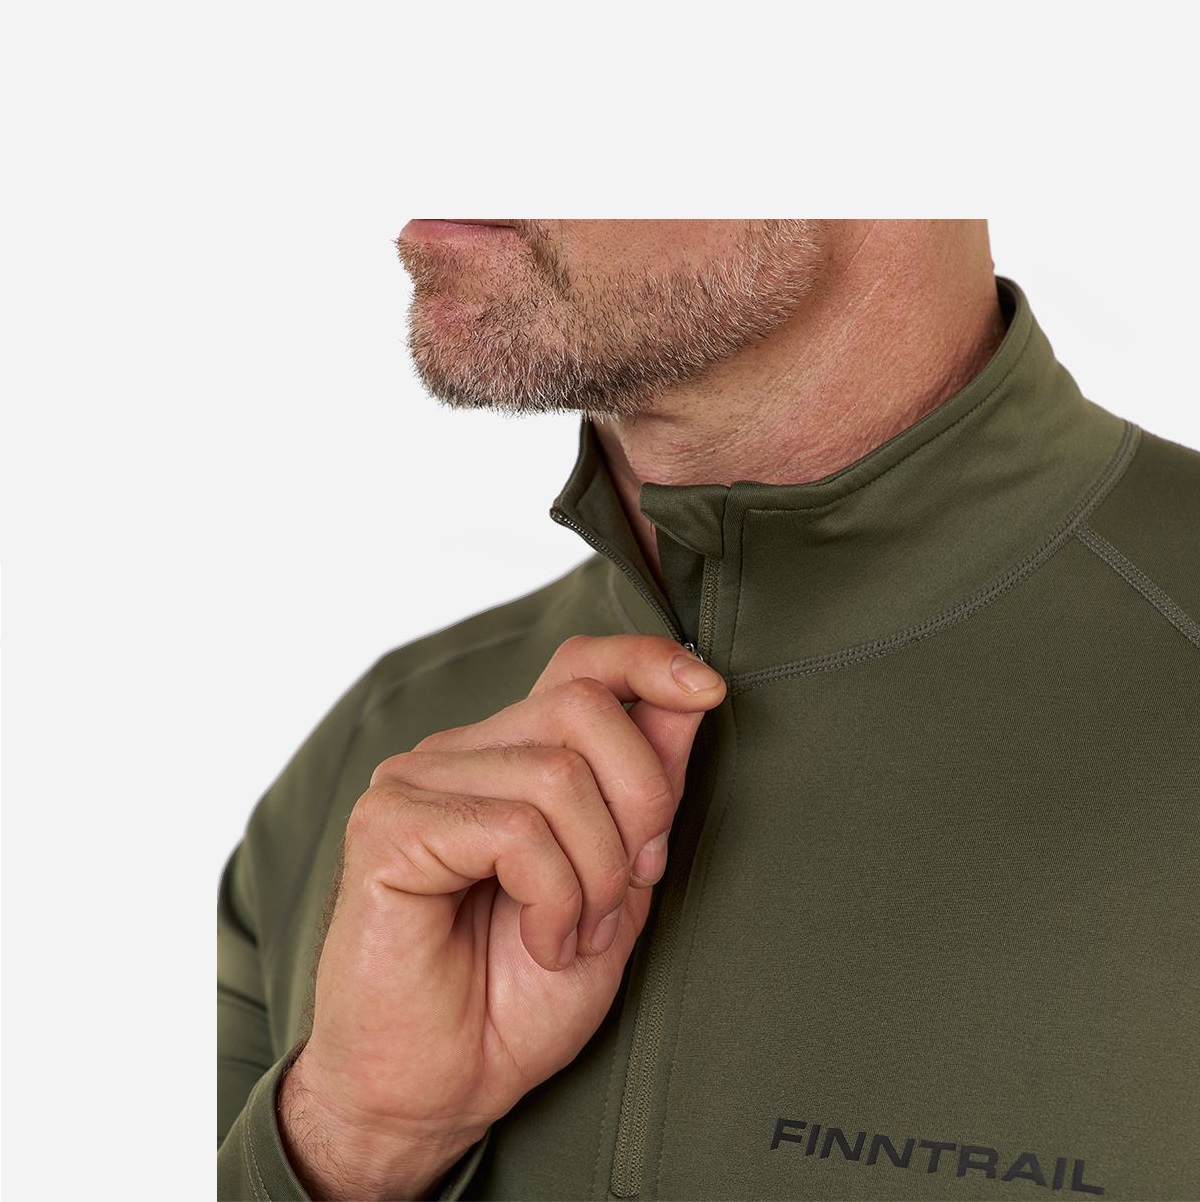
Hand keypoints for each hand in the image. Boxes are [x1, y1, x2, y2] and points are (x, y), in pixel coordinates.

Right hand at [277, 634, 725, 1198]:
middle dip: (640, 801)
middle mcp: (457, 753)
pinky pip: (515, 830)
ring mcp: (415, 782)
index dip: (647, 660)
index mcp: (506, 756)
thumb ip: (646, 789)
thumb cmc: (517, 995)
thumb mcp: (616, 885)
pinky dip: (554, 897)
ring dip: (596, 873)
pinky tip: (541, 939)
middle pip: (582, 708)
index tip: (708, 689)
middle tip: (629, 887)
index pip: (577, 665)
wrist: (440, 1089)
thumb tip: (693, 692)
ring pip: (557, 774)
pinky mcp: (388, 826)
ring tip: (574, 933)